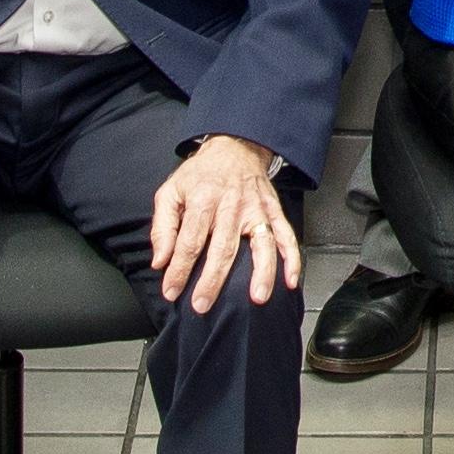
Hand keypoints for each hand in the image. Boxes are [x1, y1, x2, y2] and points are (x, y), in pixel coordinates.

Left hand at [146, 133, 299, 315]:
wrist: (235, 148)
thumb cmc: (201, 174)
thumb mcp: (171, 191)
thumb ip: (162, 227)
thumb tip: (160, 260)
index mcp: (204, 199)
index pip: (190, 241)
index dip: (179, 269)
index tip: (171, 291)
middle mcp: (232, 206)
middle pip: (223, 248)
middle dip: (212, 280)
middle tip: (202, 305)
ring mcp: (257, 209)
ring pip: (262, 244)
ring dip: (261, 273)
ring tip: (257, 298)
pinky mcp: (273, 212)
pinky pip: (286, 236)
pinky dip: (292, 259)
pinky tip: (290, 280)